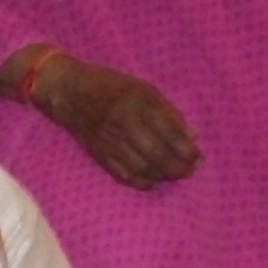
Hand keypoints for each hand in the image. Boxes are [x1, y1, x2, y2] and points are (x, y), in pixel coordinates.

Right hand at [40, 58, 200, 188]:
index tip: (199, 158)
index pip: (169, 131)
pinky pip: (123, 174)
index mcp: (138, 101)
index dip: (186, 149)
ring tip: (174, 175)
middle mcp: (124, 121)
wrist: (69, 91)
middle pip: (157, 153)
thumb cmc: (111, 86)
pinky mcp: (100, 154)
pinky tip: (153, 180)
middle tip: (190, 171)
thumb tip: (192, 136)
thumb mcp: (143, 89)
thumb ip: (168, 112)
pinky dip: (142, 182)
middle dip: (178, 167)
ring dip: (162, 176)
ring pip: (142, 167)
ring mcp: (110, 140)